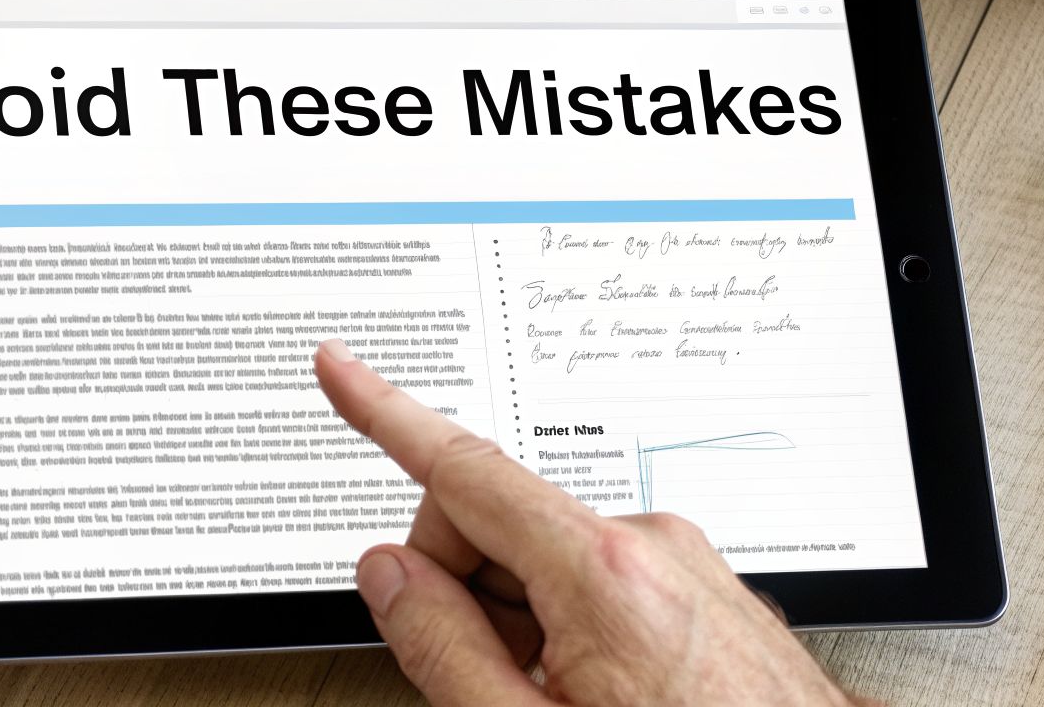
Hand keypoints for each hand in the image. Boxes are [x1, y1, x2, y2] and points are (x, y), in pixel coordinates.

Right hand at [313, 339, 874, 706]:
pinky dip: (568, 625)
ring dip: (519, 619)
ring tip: (551, 703)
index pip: (465, 471)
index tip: (341, 370)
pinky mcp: (702, 587)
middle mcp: (652, 546)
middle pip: (496, 520)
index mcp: (604, 575)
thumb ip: (444, 652)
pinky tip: (589, 695)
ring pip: (544, 557)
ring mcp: (684, 564)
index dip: (384, 415)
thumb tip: (390, 576)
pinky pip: (598, 578)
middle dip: (461, 587)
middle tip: (481, 679)